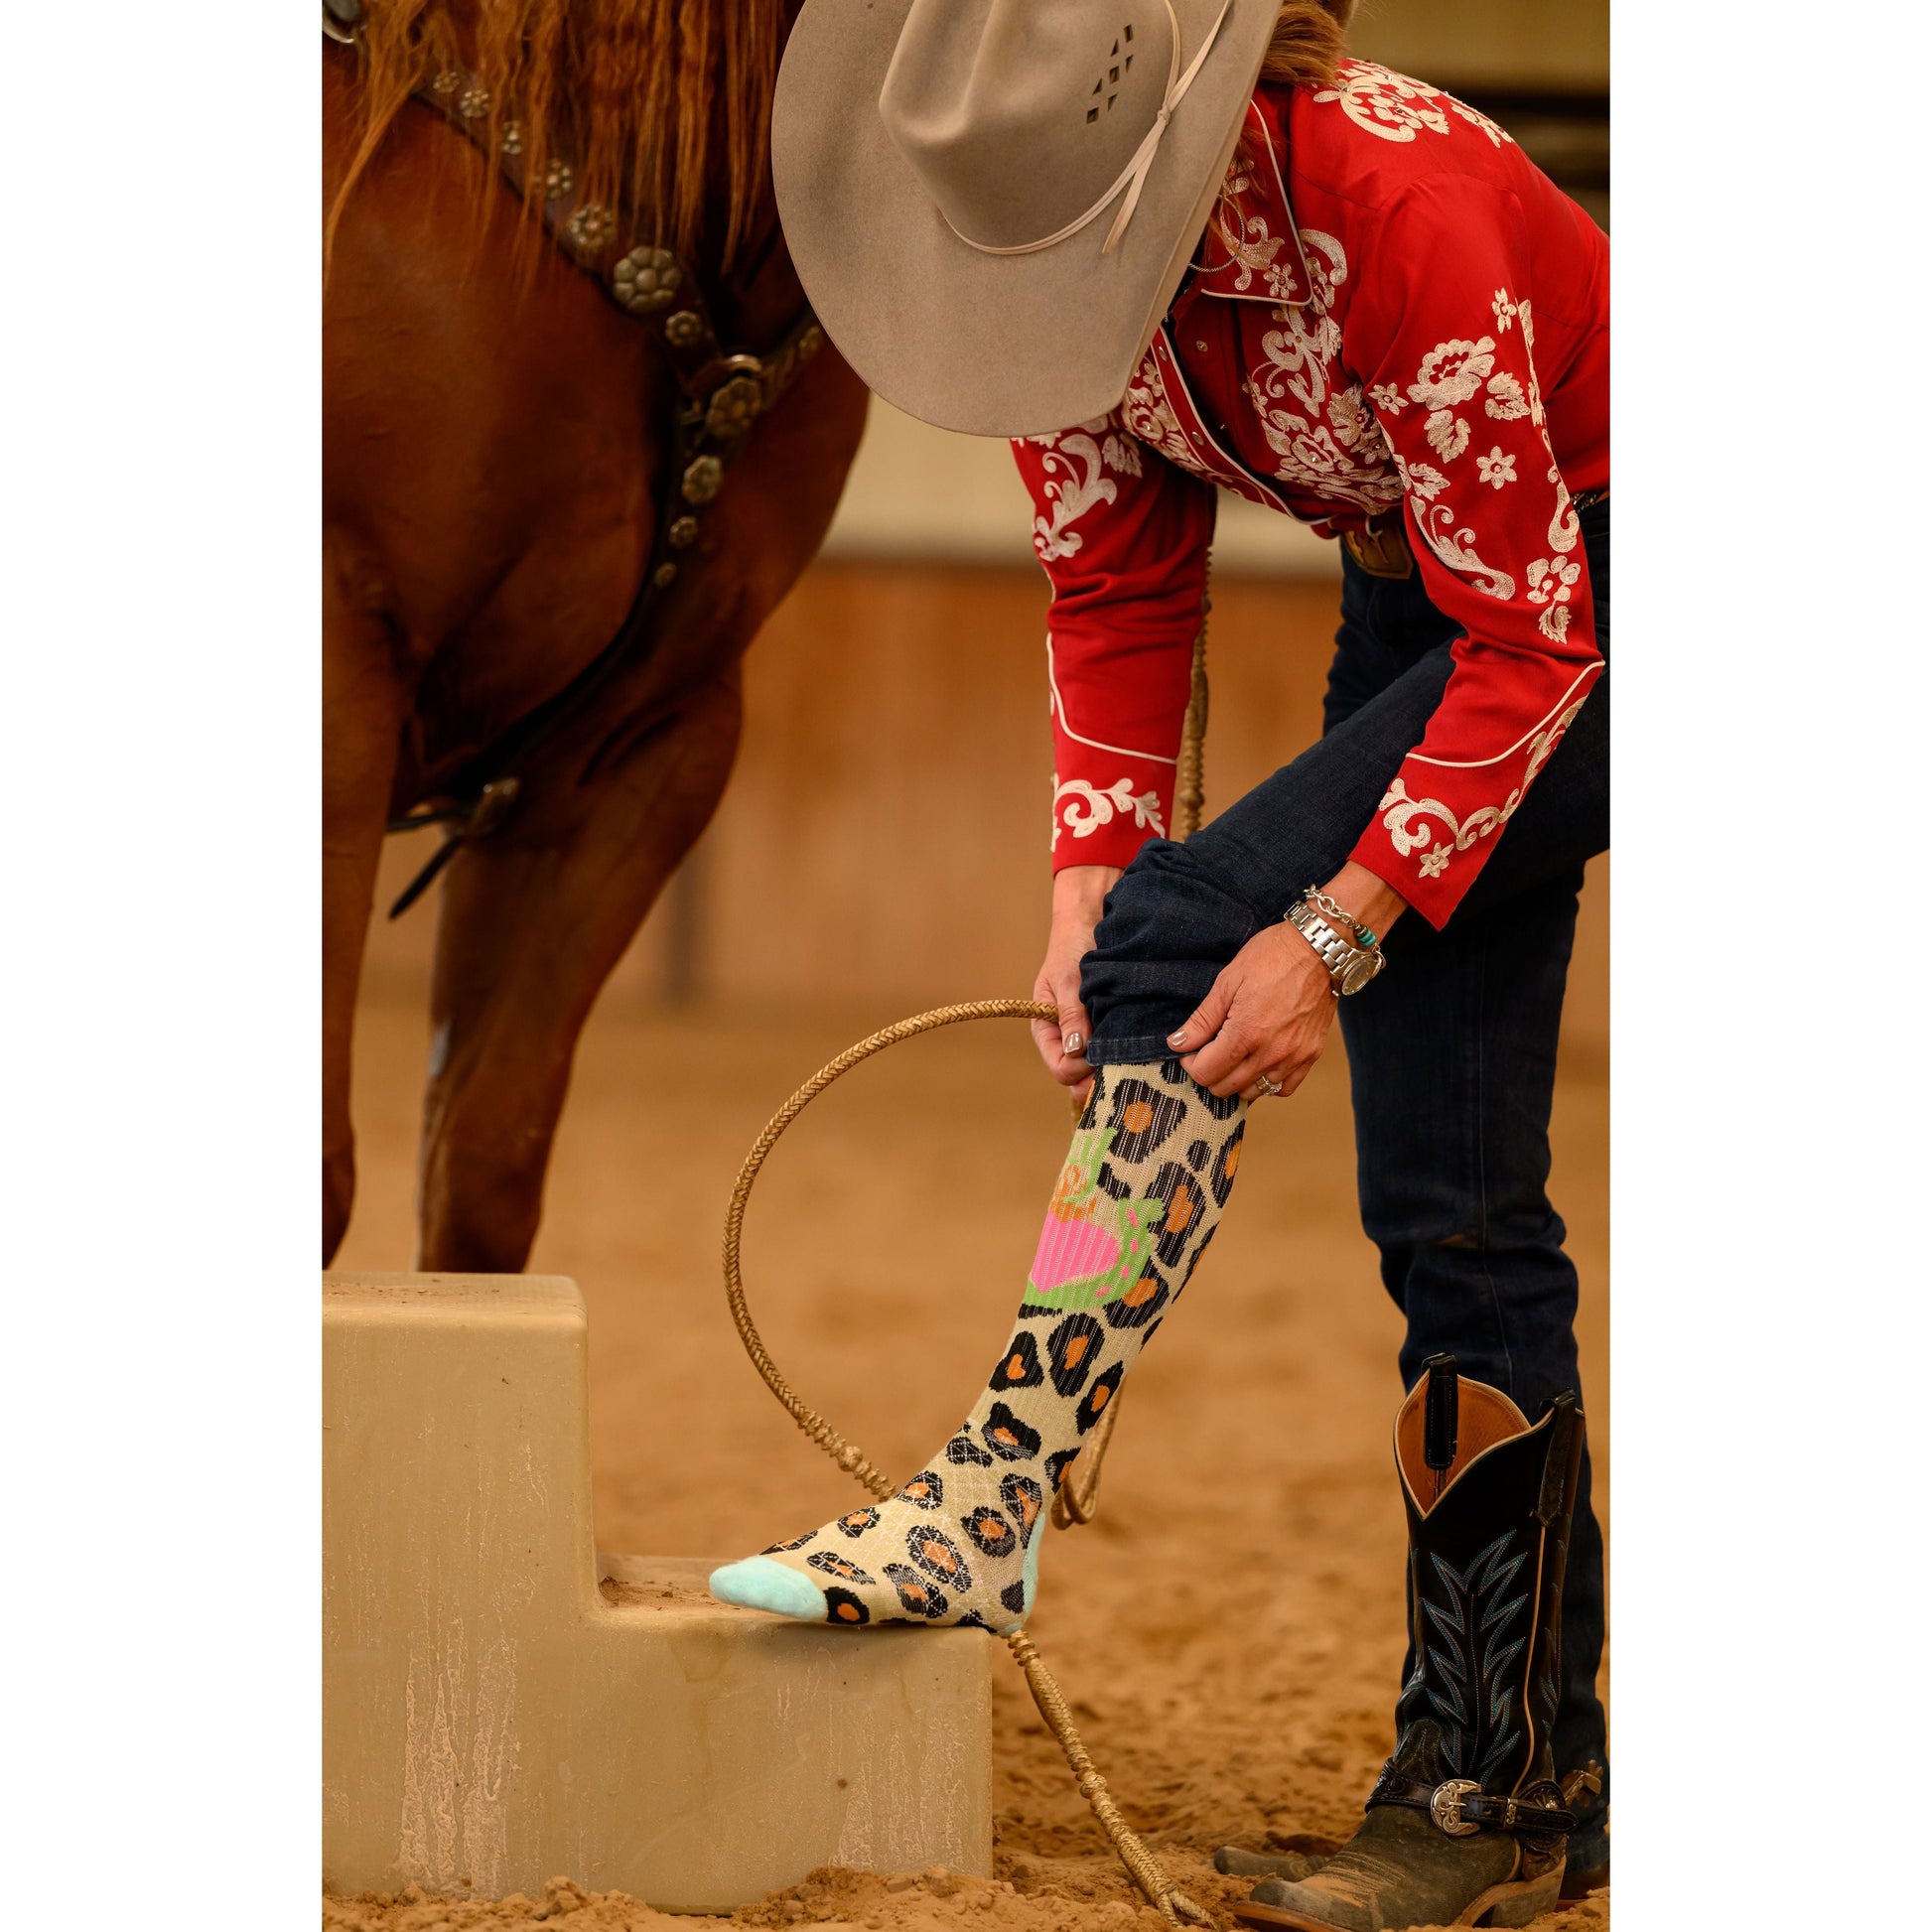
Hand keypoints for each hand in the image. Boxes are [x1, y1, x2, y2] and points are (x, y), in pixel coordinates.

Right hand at [1032, 865, 1120, 1094]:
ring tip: (1136, 1057)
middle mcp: (1068, 1038)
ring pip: (1101, 1067)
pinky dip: (1126, 1052)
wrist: (1093, 918)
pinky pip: (1116, 1049)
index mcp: (1048, 1030)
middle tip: (1126, 1069)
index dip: (1080, 1071)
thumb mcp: (1068, 979)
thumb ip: (1071, 1014)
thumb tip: (1076, 1051)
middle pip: (1081, 1077)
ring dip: (1116, 1066)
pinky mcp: (1109, 1026)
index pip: (1061, 1070)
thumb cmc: (1073, 945)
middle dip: (1100, 1078)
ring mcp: (1090, 1034)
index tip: (1099, 1059)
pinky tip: (1141, 1047)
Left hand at [1170, 863, 1409, 1101]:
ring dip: (1237, 1082)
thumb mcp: (1228, 983)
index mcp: (1246, 1033)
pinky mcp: (1311, 1055)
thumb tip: (1178, 1043)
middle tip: (1209, 1054)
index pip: (1207, 1073)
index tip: (1190, 1053)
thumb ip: (1202, 1020)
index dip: (1191, 1065)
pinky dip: (1267, 1084)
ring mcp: (1294, 1057)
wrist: (1319, 949)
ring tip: (1233, 1059)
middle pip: (1227, 1088)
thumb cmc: (1272, 957)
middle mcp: (1271, 1052)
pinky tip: (1259, 1065)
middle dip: (1210, 1074)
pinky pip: (1284, 1088)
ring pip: (1255, 1092)